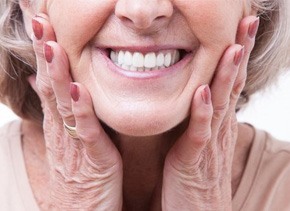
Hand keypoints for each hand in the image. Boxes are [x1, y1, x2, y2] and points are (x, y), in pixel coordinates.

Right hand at [28, 14, 122, 209]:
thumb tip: (41, 83)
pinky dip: (81, 109)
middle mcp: (62, 127)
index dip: (43, 50)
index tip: (39, 21)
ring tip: (51, 44)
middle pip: (50, 84)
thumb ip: (58, 109)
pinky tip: (77, 89)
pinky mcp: (93, 158)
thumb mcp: (66, 137)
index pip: (48, 78)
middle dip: (44, 51)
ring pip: (62, 102)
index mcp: (59, 121)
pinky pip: (85, 130)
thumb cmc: (78, 172)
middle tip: (38, 19)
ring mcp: (74, 142)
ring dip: (56, 73)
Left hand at [162, 16, 258, 209]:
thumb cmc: (196, 174)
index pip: (230, 82)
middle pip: (232, 85)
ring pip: (220, 104)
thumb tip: (200, 94)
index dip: (236, 55)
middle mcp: (218, 128)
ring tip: (233, 48)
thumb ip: (201, 118)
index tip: (239, 28)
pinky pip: (199, 133)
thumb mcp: (200, 140)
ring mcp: (208, 143)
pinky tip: (204, 92)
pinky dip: (203, 112)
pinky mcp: (194, 159)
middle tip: (247, 23)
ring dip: (227, 75)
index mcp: (217, 122)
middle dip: (239, 53)